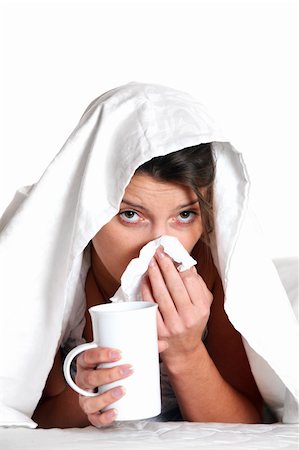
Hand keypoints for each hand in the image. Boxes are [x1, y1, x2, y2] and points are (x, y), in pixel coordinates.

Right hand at [75, 347, 132, 425]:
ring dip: (106, 397)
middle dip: (110, 374)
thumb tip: (160, 344)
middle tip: (128, 370)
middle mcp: (83, 380)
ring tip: (123, 390)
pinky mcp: (91, 412)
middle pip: (90, 378)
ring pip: (90, 400)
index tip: (120, 354)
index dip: (102, 355)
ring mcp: (85, 397)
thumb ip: (137, 348)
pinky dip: (104, 417)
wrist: (106, 382)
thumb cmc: (111, 365)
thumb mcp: (118, 354)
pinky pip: (94, 418)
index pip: (89, 356)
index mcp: (86, 363)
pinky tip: (115, 412)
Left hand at [141, 246, 212, 361]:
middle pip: (175, 285)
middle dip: (166, 266)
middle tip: (159, 253)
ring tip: (151, 262)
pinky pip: (151, 305)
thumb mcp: (203, 305)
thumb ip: (198, 285)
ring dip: (155, 275)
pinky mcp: (158, 330)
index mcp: (201, 309)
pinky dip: (147, 290)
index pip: (190, 281)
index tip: (173, 254)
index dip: (180, 265)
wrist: (183, 349)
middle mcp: (188, 317)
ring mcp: (173, 324)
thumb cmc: (192, 321)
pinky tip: (145, 280)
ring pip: (161, 294)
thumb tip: (186, 265)